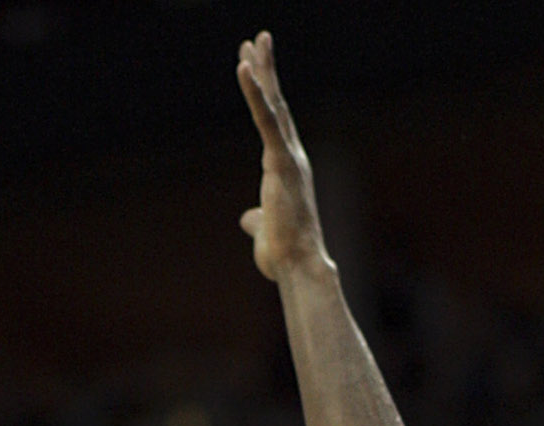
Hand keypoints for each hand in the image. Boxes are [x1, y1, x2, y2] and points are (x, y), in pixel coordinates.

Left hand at [238, 32, 328, 281]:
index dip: (263, 94)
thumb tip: (247, 219)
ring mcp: (288, 157)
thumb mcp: (264, 230)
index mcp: (285, 169)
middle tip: (257, 39)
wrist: (298, 268)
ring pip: (273, 105)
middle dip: (266, 70)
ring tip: (254, 41)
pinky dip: (255, 94)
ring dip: (263, 71)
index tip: (252, 67)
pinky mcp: (281, 162)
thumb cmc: (285, 256)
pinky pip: (265, 120)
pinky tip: (244, 69)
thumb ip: (256, 219)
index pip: (273, 123)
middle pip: (276, 104)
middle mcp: (291, 157)